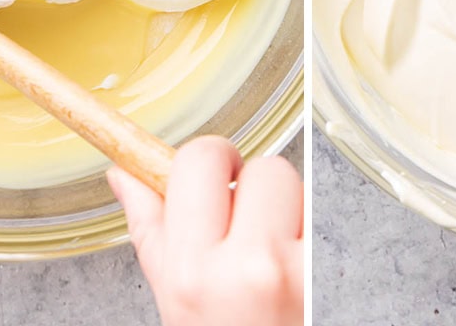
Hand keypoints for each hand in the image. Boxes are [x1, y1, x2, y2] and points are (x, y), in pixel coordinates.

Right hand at [108, 136, 303, 325]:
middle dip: (252, 187)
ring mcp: (300, 272)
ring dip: (285, 210)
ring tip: (270, 257)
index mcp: (193, 270)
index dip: (209, 160)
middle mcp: (249, 267)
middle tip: (243, 226)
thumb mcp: (172, 298)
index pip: (201, 157)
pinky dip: (308, 235)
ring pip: (299, 189)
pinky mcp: (332, 275)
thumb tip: (123, 172)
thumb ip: (150, 228)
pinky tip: (295, 273)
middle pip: (262, 166)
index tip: (211, 175)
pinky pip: (322, 220)